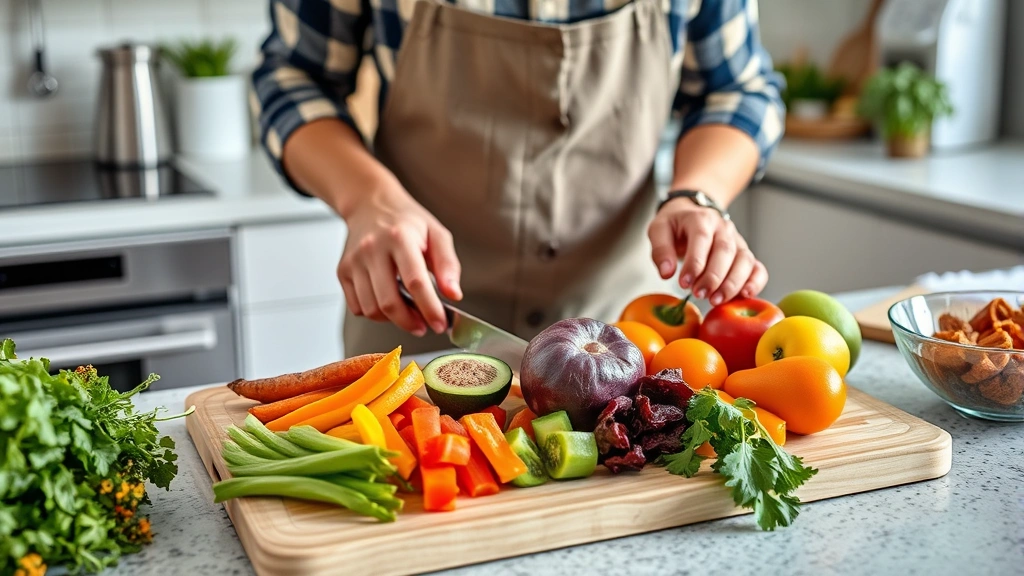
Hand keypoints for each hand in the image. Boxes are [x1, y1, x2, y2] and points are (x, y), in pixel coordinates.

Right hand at [338, 180, 461, 335]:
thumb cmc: (406, 221)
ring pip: (372, 309)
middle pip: (389, 301)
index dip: (429, 308)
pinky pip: (357, 307)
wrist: (370, 204)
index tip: (440, 323)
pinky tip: (388, 302)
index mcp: (399, 238)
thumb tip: (453, 294)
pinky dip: (375, 313)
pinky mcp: (343, 271)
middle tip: (424, 325)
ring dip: (393, 320)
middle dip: (410, 322)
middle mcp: (372, 249)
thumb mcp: (437, 234)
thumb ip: (448, 265)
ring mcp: (354, 261)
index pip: (415, 282)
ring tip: (408, 313)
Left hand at [648, 199, 766, 304]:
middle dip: (713, 277)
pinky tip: (745, 295)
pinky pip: (757, 268)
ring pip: (744, 261)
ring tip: (716, 300)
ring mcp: (737, 241)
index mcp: (701, 219)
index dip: (694, 263)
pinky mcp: (744, 254)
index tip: (684, 283)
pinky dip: (755, 283)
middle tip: (699, 295)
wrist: (691, 213)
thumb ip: (661, 250)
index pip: (702, 239)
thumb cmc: (675, 225)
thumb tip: (667, 274)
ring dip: (732, 283)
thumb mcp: (658, 230)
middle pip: (725, 251)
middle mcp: (723, 228)